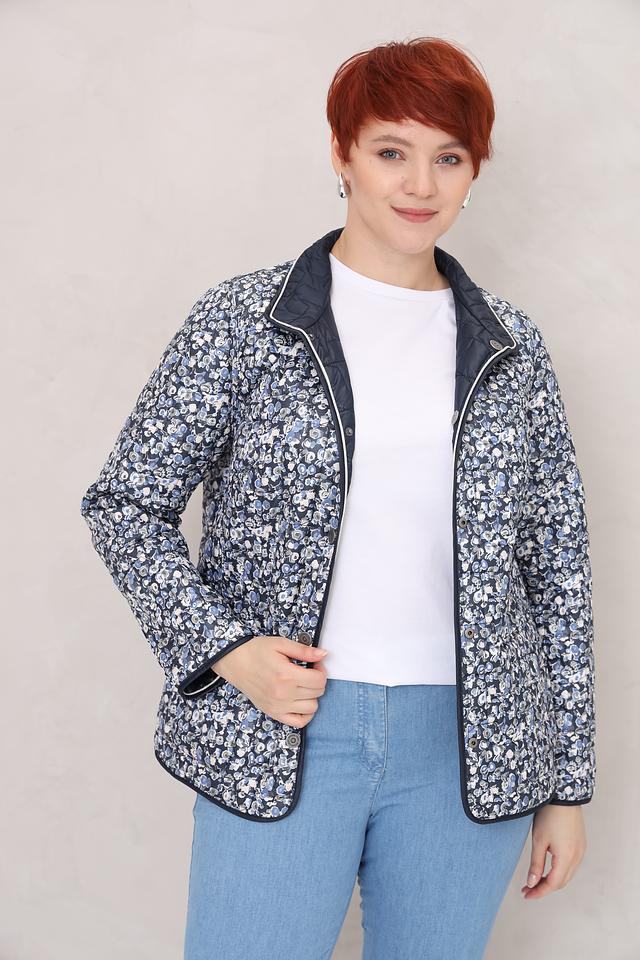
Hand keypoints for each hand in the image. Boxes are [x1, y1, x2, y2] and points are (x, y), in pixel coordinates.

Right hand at [212, 635, 328, 726]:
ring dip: (312, 695)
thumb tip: (324, 654)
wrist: (234, 662)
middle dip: (318, 680)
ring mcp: (278, 706)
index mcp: (287, 675)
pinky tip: (301, 701)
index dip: (321, 670)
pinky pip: (299, 722)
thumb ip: (303, 650)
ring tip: (303, 684)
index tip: (314, 664)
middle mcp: (283, 694)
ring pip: (312, 707)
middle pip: (317, 693)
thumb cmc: (256, 651)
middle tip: (308, 671)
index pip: (319, 680)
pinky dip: (306, 714)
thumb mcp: (280, 644)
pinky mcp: (273, 713)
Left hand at [521, 804, 586, 898]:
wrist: (563, 795)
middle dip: (545, 888)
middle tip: (528, 889)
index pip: (553, 884)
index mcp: (567, 857)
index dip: (539, 892)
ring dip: (553, 880)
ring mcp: (581, 850)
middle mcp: (577, 857)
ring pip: (567, 875)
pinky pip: (571, 865)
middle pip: (562, 882)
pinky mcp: (580, 844)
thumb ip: (536, 864)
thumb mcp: (538, 840)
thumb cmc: (550, 814)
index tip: (526, 894)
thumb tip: (532, 883)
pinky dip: (560, 871)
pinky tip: (549, 869)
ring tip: (536, 880)